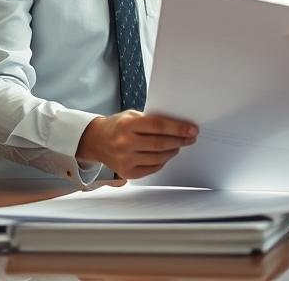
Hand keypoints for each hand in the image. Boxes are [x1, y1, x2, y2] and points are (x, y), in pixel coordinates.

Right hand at [76, 110, 196, 178]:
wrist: (97, 141)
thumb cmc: (118, 125)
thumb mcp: (132, 115)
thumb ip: (152, 120)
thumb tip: (179, 127)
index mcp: (127, 125)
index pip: (159, 126)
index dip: (178, 128)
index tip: (192, 130)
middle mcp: (125, 143)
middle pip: (160, 144)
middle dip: (180, 141)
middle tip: (190, 138)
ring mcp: (125, 160)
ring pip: (158, 158)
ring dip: (173, 151)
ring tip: (178, 145)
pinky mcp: (127, 173)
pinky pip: (152, 168)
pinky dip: (163, 161)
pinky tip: (166, 154)